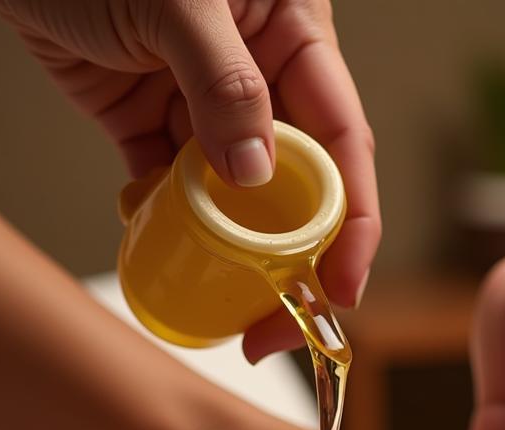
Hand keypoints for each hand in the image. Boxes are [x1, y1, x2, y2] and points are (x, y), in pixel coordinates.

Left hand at [0, 0, 377, 307]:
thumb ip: (225, 84)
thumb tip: (256, 176)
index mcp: (294, 34)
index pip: (343, 141)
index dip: (354, 220)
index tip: (342, 284)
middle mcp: (260, 76)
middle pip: (300, 185)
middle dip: (295, 259)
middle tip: (281, 320)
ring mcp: (204, 104)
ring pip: (237, 198)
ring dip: (232, 251)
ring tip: (225, 295)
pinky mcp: (150, 122)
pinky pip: (172, 188)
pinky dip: (166, 218)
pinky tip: (156, 234)